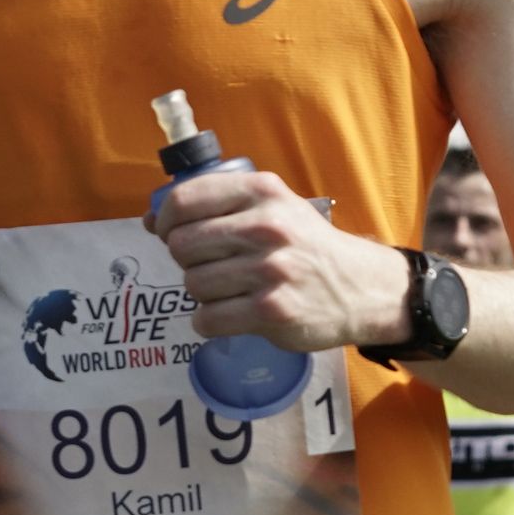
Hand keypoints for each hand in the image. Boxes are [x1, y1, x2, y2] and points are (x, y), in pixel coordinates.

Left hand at [151, 171, 411, 351]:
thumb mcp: (274, 206)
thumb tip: (152, 221)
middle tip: (213, 265)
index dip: (166, 220)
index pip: (184, 201)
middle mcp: (266, 228)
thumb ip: (220, 205)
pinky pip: (208, 319)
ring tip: (231, 291)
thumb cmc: (308, 246)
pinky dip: (210, 321)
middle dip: (188, 260)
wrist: (361, 288)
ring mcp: (270, 271)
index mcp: (263, 192)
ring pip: (193, 284)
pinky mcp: (273, 311)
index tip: (171, 232)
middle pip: (182, 246)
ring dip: (203, 293)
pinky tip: (231, 314)